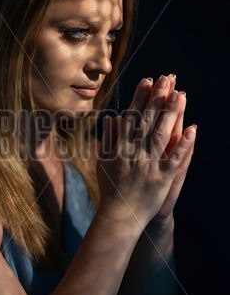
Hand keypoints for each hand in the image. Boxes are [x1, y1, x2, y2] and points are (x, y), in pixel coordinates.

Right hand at [96, 74, 196, 231]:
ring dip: (172, 114)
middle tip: (167, 78)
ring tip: (181, 95)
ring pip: (162, 135)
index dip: (140, 97)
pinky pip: (175, 159)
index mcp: (120, 147)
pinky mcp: (162, 178)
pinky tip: (192, 129)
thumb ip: (107, 139)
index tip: (148, 81)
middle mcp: (134, 152)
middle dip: (158, 98)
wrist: (119, 215)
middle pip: (148, 120)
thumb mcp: (103, 161)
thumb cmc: (110, 188)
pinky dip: (184, 145)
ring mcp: (149, 164)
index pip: (131, 116)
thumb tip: (113, 117)